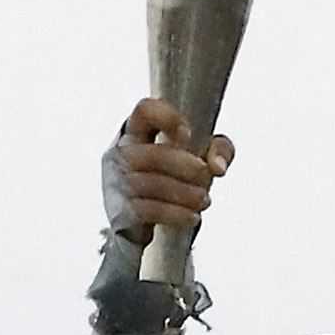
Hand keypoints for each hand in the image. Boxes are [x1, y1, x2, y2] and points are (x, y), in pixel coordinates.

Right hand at [106, 98, 232, 238]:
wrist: (142, 225)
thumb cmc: (173, 179)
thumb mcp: (201, 157)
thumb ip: (219, 150)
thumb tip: (218, 167)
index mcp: (136, 131)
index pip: (145, 110)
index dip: (168, 119)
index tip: (189, 135)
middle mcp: (120, 153)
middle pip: (153, 154)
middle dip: (185, 166)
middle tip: (205, 175)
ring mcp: (116, 183)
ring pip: (152, 185)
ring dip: (185, 193)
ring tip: (204, 200)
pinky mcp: (120, 211)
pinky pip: (149, 210)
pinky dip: (176, 214)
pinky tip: (193, 217)